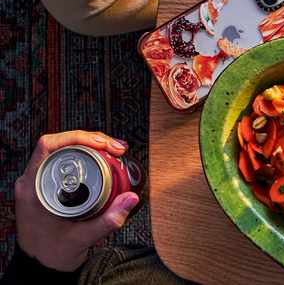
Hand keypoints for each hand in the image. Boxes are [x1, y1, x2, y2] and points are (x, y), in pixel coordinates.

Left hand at [14, 131, 139, 271]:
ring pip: (65, 152)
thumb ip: (108, 220)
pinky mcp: (48, 187)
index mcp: (33, 189)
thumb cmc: (50, 254)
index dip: (77, 137)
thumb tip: (131, 199)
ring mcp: (39, 183)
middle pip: (61, 145)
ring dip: (91, 148)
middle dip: (92, 140)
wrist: (40, 266)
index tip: (102, 144)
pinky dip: (87, 159)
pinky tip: (104, 162)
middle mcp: (33, 181)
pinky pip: (66, 163)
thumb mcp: (81, 239)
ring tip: (114, 152)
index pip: (48, 146)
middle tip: (117, 148)